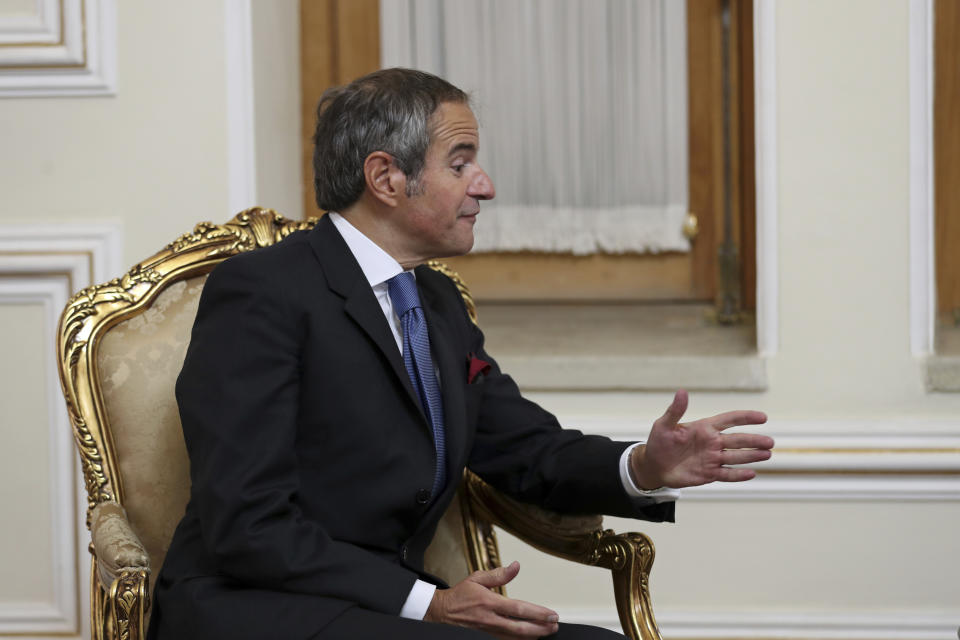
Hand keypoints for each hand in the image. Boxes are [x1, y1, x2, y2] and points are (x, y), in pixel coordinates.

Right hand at [424, 561, 558, 638]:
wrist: (443, 611)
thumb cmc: (460, 595)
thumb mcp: (477, 578)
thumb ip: (499, 574)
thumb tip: (516, 566)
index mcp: (489, 602)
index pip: (518, 609)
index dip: (537, 613)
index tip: (551, 614)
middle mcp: (491, 619)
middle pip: (520, 628)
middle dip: (540, 628)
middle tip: (554, 626)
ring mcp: (489, 630)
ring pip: (515, 638)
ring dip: (533, 635)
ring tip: (547, 632)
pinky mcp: (488, 635)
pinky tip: (531, 637)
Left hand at [631, 389, 772, 489]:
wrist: (654, 465)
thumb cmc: (659, 442)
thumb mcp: (664, 425)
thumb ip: (675, 410)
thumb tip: (682, 392)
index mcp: (705, 428)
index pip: (729, 420)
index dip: (746, 418)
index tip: (762, 417)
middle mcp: (712, 442)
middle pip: (737, 440)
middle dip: (754, 440)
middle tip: (770, 442)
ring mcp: (712, 458)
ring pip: (736, 457)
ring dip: (751, 456)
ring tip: (767, 454)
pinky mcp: (709, 473)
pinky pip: (727, 474)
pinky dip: (739, 475)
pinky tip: (752, 474)